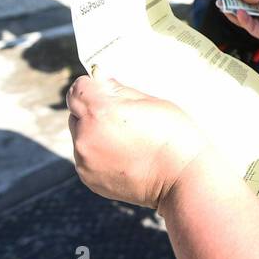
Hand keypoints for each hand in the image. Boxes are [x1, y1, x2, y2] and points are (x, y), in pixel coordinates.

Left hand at [67, 69, 206, 210]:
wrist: (182, 178)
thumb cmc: (174, 136)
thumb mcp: (151, 102)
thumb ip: (119, 90)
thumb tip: (101, 81)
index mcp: (100, 111)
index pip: (78, 88)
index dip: (92, 87)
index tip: (106, 92)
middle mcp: (86, 136)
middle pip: (75, 113)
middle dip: (92, 111)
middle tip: (121, 119)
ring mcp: (85, 160)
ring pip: (80, 136)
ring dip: (95, 134)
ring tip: (126, 142)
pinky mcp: (88, 178)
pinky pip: (86, 157)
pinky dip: (98, 154)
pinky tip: (124, 157)